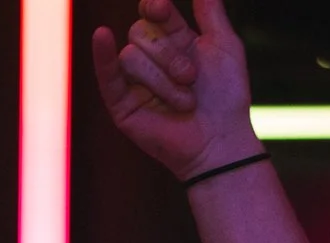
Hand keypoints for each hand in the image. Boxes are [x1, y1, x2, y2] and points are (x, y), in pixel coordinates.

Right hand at [90, 0, 255, 179]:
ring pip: (131, 56)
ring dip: (162, 80)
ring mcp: (133, 80)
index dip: (155, 7)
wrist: (222, 141)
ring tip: (185, 102)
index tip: (162, 9)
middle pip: (140, 33)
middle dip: (169, 55)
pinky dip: (102, 56)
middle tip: (192, 78)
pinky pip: (106, 74)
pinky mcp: (122, 104)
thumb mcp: (226, 47)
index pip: (151, 11)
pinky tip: (102, 37)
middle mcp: (150, 57)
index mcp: (171, 40)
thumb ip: (210, 12)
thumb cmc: (227, 98)